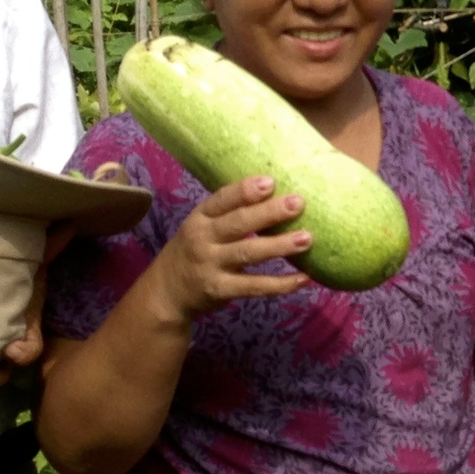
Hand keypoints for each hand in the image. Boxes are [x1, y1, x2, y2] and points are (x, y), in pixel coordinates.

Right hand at [142, 177, 312, 325]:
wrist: (168, 291)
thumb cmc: (195, 250)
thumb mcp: (202, 226)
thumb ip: (230, 212)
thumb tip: (276, 193)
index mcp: (200, 218)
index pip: (222, 200)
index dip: (245, 191)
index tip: (270, 182)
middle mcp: (203, 239)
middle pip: (238, 223)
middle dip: (269, 212)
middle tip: (298, 203)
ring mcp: (211, 265)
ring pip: (249, 253)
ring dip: (279, 245)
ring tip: (306, 238)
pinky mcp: (220, 289)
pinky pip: (254, 286)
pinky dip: (281, 284)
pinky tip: (304, 278)